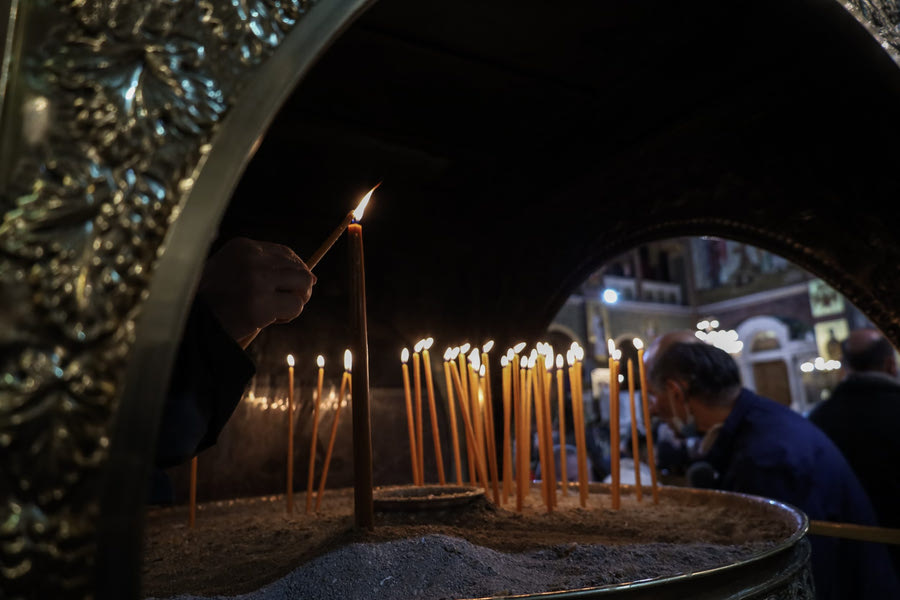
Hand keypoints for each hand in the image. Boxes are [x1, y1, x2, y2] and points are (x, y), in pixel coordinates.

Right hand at [197, 237, 315, 348]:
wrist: (190, 321)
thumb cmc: (212, 299)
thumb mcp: (231, 270)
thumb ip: (265, 268)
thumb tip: (312, 277)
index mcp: (243, 247)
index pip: (285, 253)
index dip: (298, 269)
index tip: (298, 284)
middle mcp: (252, 259)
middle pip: (298, 268)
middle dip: (300, 288)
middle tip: (288, 303)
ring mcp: (257, 281)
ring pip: (302, 285)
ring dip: (296, 301)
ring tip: (279, 312)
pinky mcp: (260, 305)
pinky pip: (295, 306)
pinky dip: (289, 316)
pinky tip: (272, 320)